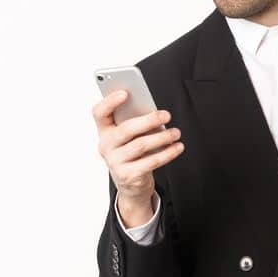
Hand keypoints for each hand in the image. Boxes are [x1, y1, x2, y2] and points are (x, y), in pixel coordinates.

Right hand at [93, 89, 182, 223]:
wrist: (131, 183)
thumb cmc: (134, 152)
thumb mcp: (131, 137)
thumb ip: (136, 122)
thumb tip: (155, 113)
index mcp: (104, 131)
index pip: (99, 113)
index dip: (109, 102)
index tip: (126, 93)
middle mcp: (106, 145)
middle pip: (125, 129)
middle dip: (148, 120)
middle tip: (166, 115)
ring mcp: (115, 162)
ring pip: (140, 145)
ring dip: (162, 137)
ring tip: (176, 132)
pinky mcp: (128, 175)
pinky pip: (151, 162)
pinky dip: (167, 153)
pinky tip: (178, 147)